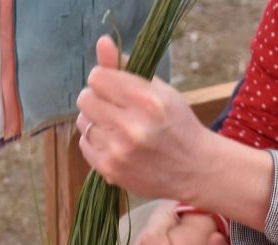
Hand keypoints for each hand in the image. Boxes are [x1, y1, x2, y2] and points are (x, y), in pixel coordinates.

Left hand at [75, 35, 213, 202]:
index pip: (98, 77)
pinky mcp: (110, 170)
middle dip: (98, 99)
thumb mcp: (161, 90)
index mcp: (147, 101)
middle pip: (85, 98)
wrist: (194, 169)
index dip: (105, 80)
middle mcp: (131, 126)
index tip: (115, 87)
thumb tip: (102, 42)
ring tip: (119, 128)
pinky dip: (96, 141)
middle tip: (116, 108)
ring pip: (83, 122)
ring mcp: (118, 151)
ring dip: (96, 121)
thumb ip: (126, 67)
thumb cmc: (177, 124)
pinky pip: (84, 144)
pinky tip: (115, 143)